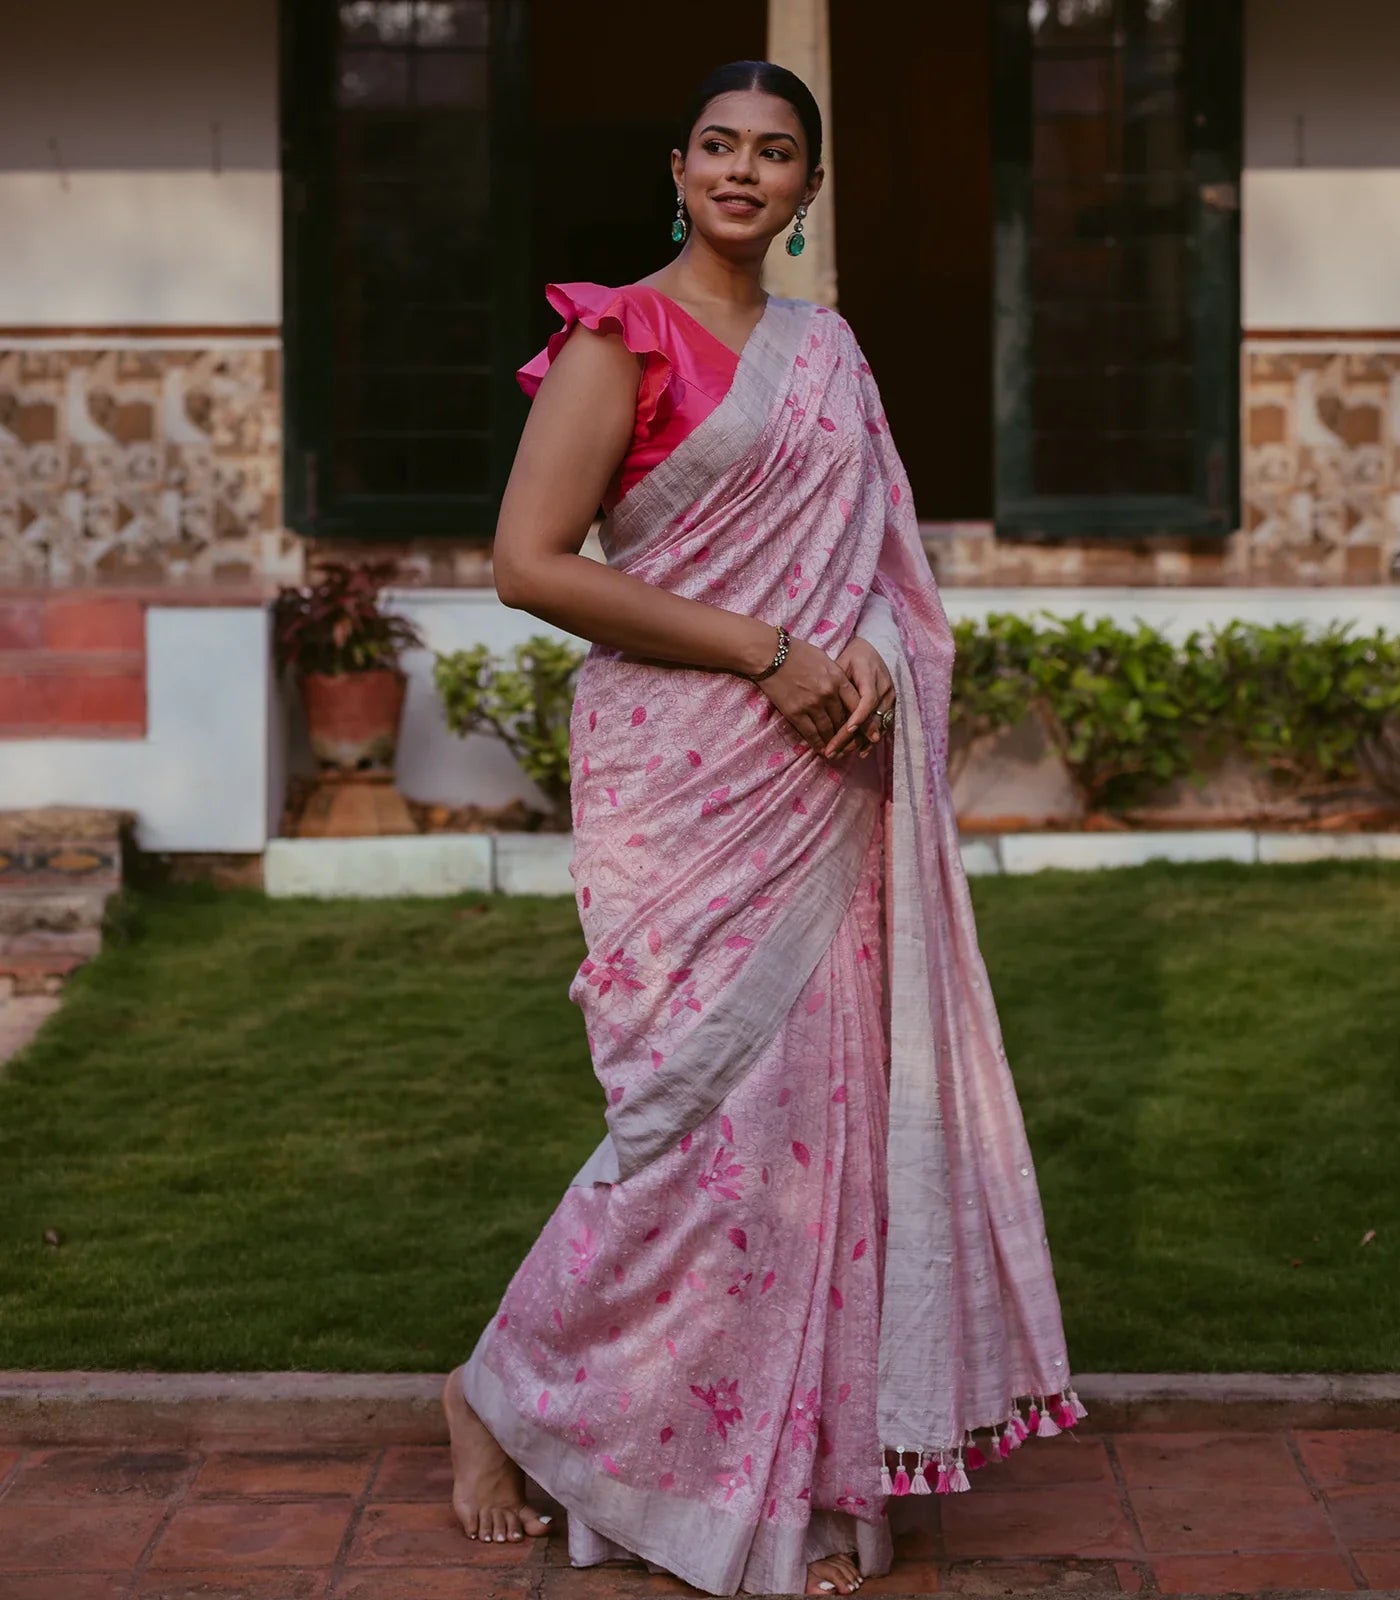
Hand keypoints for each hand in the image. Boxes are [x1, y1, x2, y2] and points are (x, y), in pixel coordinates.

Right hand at [754, 635, 861, 756]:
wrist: (770, 654)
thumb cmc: (796, 651)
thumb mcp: (824, 658)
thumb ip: (835, 675)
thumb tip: (842, 687)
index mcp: (838, 678)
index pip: (857, 705)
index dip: (860, 719)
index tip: (860, 728)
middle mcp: (829, 693)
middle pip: (844, 720)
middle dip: (847, 735)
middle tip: (849, 745)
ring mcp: (813, 704)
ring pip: (829, 730)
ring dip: (833, 742)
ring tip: (835, 750)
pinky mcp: (796, 713)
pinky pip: (811, 733)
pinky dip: (818, 744)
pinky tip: (821, 750)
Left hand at [824, 636, 894, 759]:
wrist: (873, 648)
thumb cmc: (851, 656)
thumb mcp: (842, 663)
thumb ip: (836, 682)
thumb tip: (822, 702)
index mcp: (870, 674)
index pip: (868, 699)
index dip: (859, 716)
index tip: (847, 729)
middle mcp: (884, 687)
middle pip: (872, 716)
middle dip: (854, 736)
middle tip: (835, 751)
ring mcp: (890, 697)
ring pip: (877, 724)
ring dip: (861, 741)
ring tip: (842, 753)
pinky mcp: (890, 705)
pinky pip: (882, 725)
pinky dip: (870, 739)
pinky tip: (860, 751)